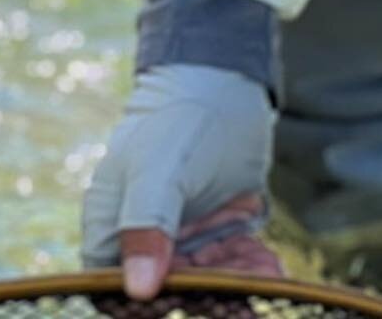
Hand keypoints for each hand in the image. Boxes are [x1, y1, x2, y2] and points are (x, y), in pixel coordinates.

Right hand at [81, 64, 279, 296]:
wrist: (227, 84)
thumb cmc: (181, 118)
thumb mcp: (161, 169)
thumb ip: (146, 225)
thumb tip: (138, 290)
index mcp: (110, 219)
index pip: (112, 286)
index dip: (143, 305)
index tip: (187, 302)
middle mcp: (141, 234)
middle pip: (166, 293)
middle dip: (208, 298)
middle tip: (245, 293)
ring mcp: (179, 236)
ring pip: (207, 288)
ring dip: (238, 287)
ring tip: (265, 270)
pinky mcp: (214, 235)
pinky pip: (232, 272)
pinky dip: (252, 274)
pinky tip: (270, 262)